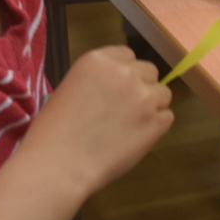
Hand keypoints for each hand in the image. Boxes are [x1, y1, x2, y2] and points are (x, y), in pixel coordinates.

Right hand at [23, 45, 172, 195]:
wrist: (58, 164)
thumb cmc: (52, 132)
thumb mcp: (70, 89)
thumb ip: (98, 82)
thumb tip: (115, 92)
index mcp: (98, 60)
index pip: (127, 55)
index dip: (125, 73)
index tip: (117, 90)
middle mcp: (124, 73)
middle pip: (149, 72)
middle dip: (141, 87)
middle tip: (126, 110)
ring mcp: (143, 97)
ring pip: (163, 93)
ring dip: (152, 106)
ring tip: (132, 126)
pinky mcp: (155, 122)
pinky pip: (167, 117)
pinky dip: (156, 127)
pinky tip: (137, 138)